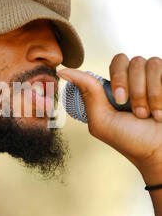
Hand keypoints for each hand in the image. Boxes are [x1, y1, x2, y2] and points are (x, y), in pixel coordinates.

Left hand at [57, 54, 161, 181]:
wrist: (159, 153)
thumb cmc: (131, 141)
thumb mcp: (101, 120)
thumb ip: (86, 92)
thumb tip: (64, 72)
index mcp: (120, 85)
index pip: (118, 62)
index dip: (120, 77)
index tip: (120, 101)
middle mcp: (139, 79)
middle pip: (134, 61)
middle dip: (135, 89)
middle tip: (136, 112)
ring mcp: (157, 79)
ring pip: (152, 64)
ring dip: (151, 94)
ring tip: (149, 115)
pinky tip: (160, 112)